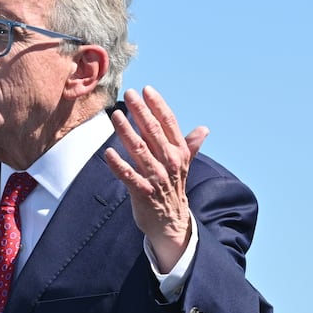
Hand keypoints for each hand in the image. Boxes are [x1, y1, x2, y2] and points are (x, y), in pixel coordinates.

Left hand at [103, 86, 208, 269]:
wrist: (171, 223)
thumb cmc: (173, 190)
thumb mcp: (183, 166)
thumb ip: (190, 145)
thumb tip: (204, 129)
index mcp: (179, 153)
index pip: (169, 123)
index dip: (157, 105)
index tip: (146, 90)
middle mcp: (169, 162)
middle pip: (153, 132)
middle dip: (141, 111)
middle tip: (129, 94)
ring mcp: (156, 177)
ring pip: (139, 150)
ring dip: (127, 132)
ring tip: (115, 116)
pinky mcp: (143, 192)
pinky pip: (128, 176)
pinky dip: (118, 165)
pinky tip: (108, 152)